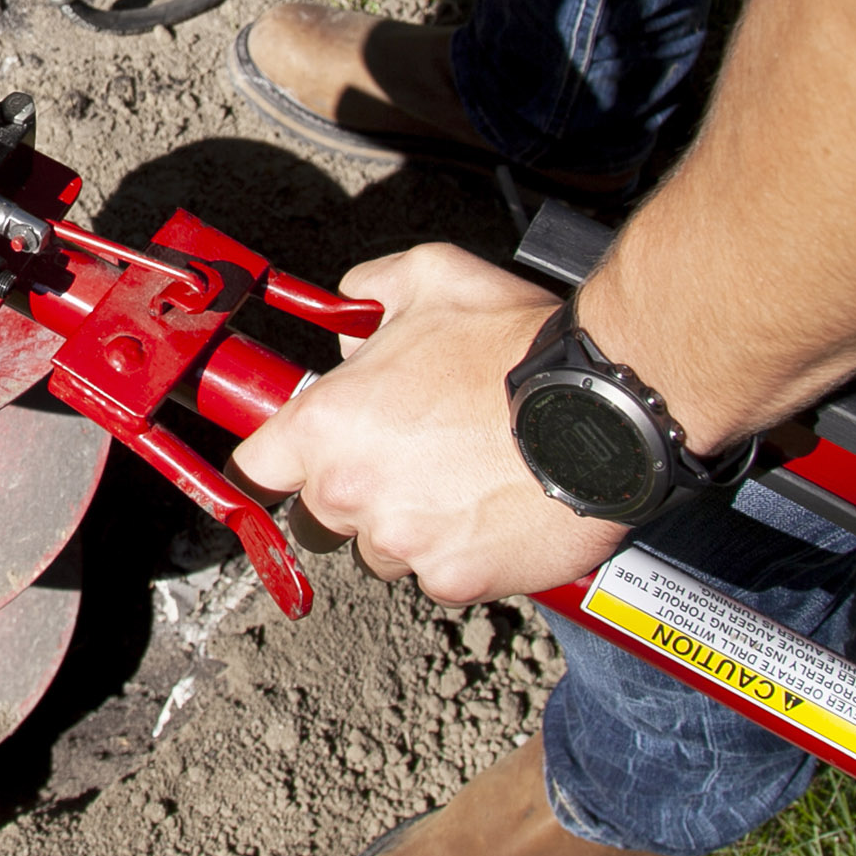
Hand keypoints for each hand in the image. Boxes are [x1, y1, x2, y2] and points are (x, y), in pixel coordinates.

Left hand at [232, 243, 626, 604]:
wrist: (600, 407)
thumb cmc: (512, 343)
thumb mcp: (425, 276)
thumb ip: (365, 292)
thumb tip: (348, 322)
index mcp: (326, 424)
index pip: (255, 469)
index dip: (273, 463)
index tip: (290, 462)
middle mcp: (350, 491)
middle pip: (320, 513)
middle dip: (352, 488)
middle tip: (406, 454)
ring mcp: (401, 542)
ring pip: (378, 549)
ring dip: (404, 524)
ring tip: (457, 479)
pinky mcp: (455, 579)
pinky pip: (436, 575)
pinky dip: (458, 552)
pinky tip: (489, 509)